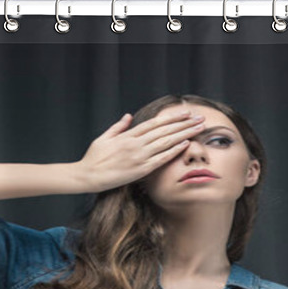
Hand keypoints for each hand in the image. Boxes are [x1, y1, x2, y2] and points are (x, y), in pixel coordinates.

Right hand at [75, 108, 205, 192]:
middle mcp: (136, 143)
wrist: (88, 175)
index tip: (185, 113)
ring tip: (198, 128)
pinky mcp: (141, 170)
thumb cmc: (94, 158)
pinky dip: (173, 151)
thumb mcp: (104, 138)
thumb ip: (118, 127)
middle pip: (165, 130)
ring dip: (184, 134)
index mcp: (128, 135)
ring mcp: (139, 156)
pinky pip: (161, 159)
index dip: (172, 117)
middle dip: (184, 123)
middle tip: (200, 118)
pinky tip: (185, 144)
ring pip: (166, 142)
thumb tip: (127, 116)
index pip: (155, 123)